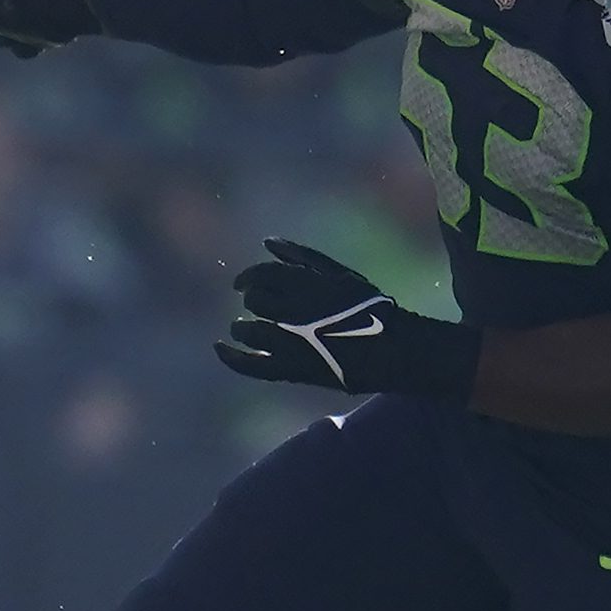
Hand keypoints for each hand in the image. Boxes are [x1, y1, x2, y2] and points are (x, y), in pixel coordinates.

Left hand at [215, 238, 482, 400]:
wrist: (392, 349)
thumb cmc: (368, 306)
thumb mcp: (338, 273)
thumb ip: (301, 256)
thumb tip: (268, 241)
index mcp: (306, 283)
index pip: (261, 275)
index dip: (247, 278)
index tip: (241, 285)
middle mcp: (294, 310)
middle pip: (256, 302)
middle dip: (253, 303)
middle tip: (256, 307)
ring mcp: (291, 341)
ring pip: (248, 330)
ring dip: (242, 328)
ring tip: (244, 328)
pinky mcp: (292, 369)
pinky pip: (251, 365)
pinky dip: (230, 357)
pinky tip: (219, 348)